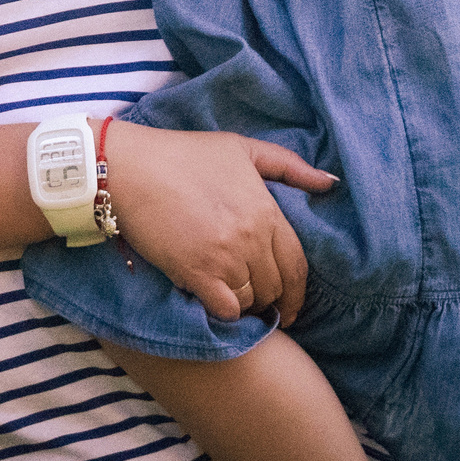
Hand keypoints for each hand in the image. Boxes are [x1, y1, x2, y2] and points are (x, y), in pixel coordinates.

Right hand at [100, 122, 334, 327]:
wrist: (129, 169)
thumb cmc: (183, 154)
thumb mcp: (241, 148)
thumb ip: (288, 166)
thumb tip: (330, 183)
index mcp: (266, 210)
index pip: (297, 264)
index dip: (297, 291)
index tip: (292, 305)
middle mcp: (251, 237)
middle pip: (275, 286)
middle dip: (271, 298)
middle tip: (260, 302)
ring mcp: (224, 257)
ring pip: (252, 300)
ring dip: (248, 305)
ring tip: (237, 300)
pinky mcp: (195, 273)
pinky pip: (226, 309)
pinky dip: (226, 312)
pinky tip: (217, 302)